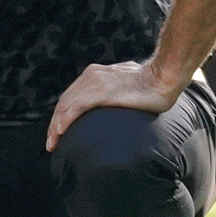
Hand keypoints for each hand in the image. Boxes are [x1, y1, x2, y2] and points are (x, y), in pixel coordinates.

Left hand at [45, 60, 183, 150]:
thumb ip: (115, 88)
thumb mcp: (127, 82)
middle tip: (52, 142)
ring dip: (56, 126)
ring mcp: (94, 83)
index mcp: (95, 73)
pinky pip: (75, 108)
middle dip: (55, 123)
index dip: (62, 114)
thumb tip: (117, 98)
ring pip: (66, 106)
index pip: (71, 96)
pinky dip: (65, 121)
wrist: (164, 77)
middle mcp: (90, 76)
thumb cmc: (152, 82)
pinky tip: (60, 133)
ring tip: (53, 143)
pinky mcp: (100, 92)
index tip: (59, 131)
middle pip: (64, 102)